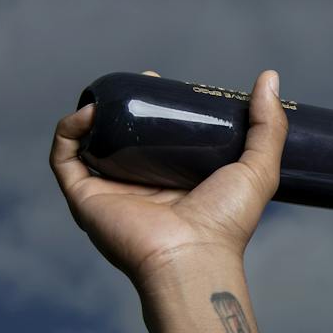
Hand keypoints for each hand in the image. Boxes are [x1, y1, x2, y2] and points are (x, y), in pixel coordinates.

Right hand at [50, 68, 287, 289]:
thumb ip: (268, 125)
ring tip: (110, 92)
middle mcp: (140, 186)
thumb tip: (269, 77)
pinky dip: (67, 131)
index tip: (165, 83)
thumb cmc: (226, 222)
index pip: (159, 137)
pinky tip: (87, 112)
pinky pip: (64, 158)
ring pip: (90, 143)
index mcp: (175, 182)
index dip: (158, 107)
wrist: (192, 255)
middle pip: (124, 136)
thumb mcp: (258, 167)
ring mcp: (110, 192)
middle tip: (142, 81)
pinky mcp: (85, 198)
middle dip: (126, 104)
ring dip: (92, 113)